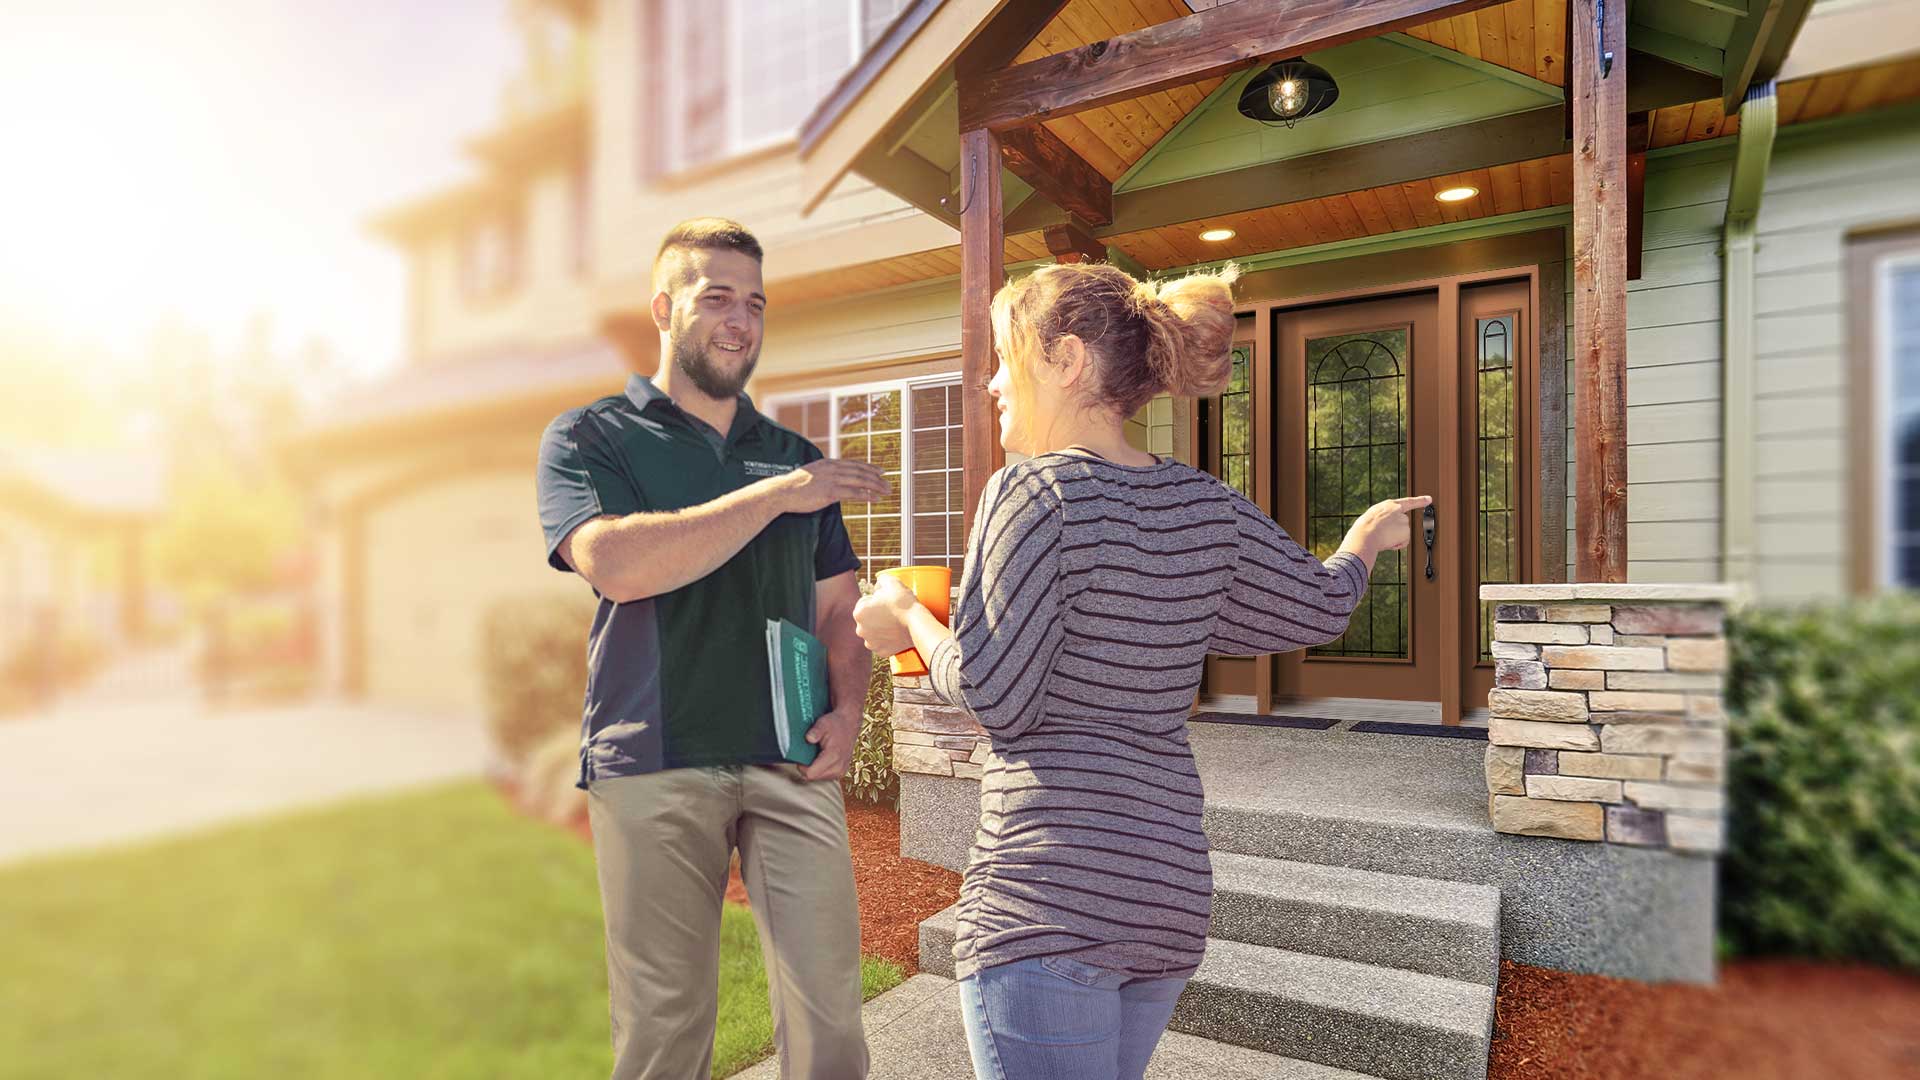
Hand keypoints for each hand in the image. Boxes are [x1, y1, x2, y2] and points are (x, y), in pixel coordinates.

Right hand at [774, 458, 890, 513]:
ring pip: (860, 481)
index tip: (880, 470)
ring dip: (876, 486)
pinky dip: (866, 495)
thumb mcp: (810, 474)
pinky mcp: (830, 492)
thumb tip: (831, 480)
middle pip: (860, 471)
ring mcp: (831, 479)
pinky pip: (853, 493)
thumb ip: (823, 474)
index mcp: (828, 463)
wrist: (781, 492)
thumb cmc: (793, 486)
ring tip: (886, 491)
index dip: (869, 467)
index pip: (853, 464)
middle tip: (888, 483)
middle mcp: (832, 468)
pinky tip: (875, 499)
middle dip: (876, 477)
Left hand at [798, 707, 859, 780]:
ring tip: (815, 754)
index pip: (810, 773)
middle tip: (807, 753)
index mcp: (833, 756)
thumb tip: (809, 738)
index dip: (801, 766)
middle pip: (813, 777)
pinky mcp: (841, 772)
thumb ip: (815, 731)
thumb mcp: (823, 723)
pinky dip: (820, 768)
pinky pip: (825, 776)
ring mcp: (841, 771)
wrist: (849, 724)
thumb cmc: (836, 723)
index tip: (800, 757)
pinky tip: (820, 758)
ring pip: (818, 777)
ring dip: (814, 768)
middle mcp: (838, 767)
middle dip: (807, 767)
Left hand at [851, 574, 917, 655]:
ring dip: (880, 628)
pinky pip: (882, 643)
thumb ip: (881, 580)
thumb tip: (878, 585)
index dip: (876, 600)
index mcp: (859, 613)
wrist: (918, 624)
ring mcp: (871, 643)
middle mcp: (860, 630)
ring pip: (873, 632)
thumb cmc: (904, 603)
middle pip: (867, 619)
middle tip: (892, 612)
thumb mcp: (891, 582)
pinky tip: (896, 633)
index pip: (864, 603)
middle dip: (876, 615)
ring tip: (895, 622)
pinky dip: (887, 639)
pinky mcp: (881, 652)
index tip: (887, 602)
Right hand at [1340, 495, 1433, 564]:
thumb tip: (1386, 531)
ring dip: (1394, 538)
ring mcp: (1403, 520)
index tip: (1429, 499)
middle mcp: (1398, 510)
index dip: (1420, 501)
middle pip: (1402, 524)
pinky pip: (1403, 542)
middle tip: (1382, 535)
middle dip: (1395, 531)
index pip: (1408, 502)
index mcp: (1388, 505)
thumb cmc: (1363, 529)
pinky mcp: (1406, 530)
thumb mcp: (1371, 519)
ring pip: (1402, 534)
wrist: (1364, 535)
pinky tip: (1387, 542)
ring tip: (1382, 538)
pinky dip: (1397, 545)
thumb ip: (1383, 520)